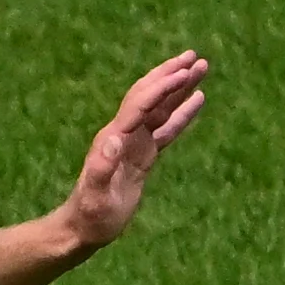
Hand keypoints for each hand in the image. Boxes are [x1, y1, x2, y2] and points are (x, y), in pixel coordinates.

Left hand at [61, 51, 209, 250]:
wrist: (83, 227)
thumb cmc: (89, 215)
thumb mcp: (94, 195)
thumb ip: (101, 168)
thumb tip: (114, 139)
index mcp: (114, 139)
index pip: (141, 104)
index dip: (162, 87)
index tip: (184, 72)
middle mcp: (123, 135)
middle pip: (149, 96)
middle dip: (170, 75)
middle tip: (194, 56)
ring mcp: (134, 143)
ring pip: (160, 108)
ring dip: (180, 88)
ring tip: (201, 68)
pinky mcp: (142, 155)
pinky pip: (166, 128)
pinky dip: (182, 113)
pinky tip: (198, 100)